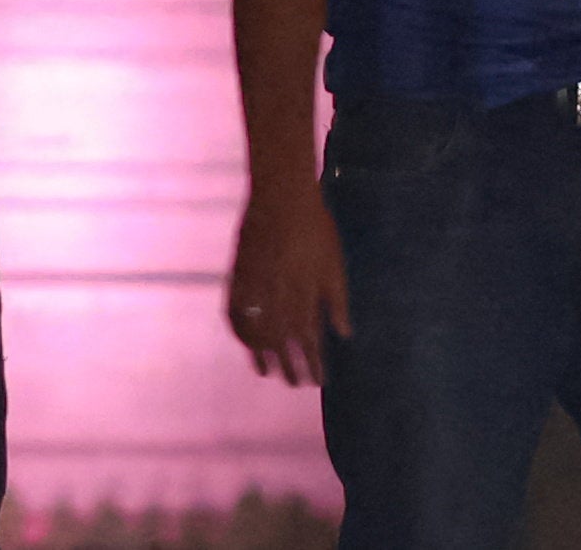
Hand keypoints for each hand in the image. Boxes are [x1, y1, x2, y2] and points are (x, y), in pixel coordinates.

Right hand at [225, 175, 350, 388]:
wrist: (282, 196)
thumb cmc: (315, 227)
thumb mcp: (334, 263)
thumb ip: (339, 301)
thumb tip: (346, 334)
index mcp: (305, 296)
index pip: (310, 342)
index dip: (314, 364)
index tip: (319, 382)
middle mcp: (279, 299)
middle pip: (282, 344)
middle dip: (290, 367)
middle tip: (295, 384)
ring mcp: (255, 289)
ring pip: (257, 333)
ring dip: (262, 356)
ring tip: (266, 373)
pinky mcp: (238, 276)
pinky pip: (234, 313)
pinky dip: (238, 331)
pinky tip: (244, 341)